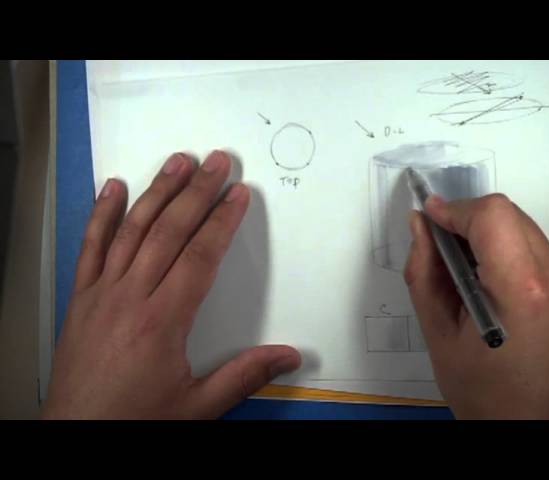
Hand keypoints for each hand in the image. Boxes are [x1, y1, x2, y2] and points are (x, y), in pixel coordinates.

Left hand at [43, 151, 299, 418]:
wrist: (77, 439)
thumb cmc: (134, 421)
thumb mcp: (198, 407)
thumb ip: (244, 377)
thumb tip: (287, 357)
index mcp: (162, 322)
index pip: (199, 257)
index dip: (222, 221)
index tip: (237, 194)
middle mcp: (129, 299)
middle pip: (168, 232)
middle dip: (196, 192)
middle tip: (216, 162)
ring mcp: (101, 294)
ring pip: (131, 230)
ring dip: (156, 192)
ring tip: (176, 162)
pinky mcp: (81, 298)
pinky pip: (90, 247)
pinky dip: (101, 214)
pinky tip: (112, 189)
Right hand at [404, 194, 548, 418]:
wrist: (532, 427)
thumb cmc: (482, 392)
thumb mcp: (439, 333)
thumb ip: (424, 271)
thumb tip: (419, 225)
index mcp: (524, 291)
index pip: (492, 216)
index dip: (455, 209)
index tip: (428, 216)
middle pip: (509, 215)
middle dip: (468, 220)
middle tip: (439, 245)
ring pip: (522, 227)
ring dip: (486, 234)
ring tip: (461, 267)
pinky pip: (534, 247)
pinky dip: (504, 249)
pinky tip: (486, 279)